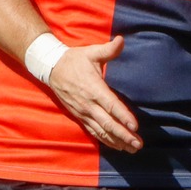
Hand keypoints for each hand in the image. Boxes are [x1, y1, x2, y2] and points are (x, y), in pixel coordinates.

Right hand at [44, 37, 140, 152]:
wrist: (52, 68)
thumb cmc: (75, 60)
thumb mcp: (91, 52)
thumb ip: (109, 49)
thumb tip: (122, 40)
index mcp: (94, 88)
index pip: (111, 105)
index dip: (123, 116)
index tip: (135, 127)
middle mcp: (88, 104)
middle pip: (108, 123)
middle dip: (124, 135)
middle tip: (139, 144)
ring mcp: (83, 112)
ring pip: (101, 130)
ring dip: (117, 141)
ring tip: (132, 149)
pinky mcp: (80, 117)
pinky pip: (94, 131)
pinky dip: (106, 140)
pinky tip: (117, 146)